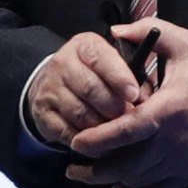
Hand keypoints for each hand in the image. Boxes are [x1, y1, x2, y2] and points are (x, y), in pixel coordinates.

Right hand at [21, 29, 148, 150]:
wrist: (55, 83)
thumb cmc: (95, 73)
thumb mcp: (112, 60)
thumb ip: (132, 70)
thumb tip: (145, 96)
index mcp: (84, 46)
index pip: (100, 58)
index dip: (119, 77)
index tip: (134, 94)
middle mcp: (63, 63)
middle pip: (90, 88)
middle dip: (114, 107)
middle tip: (129, 117)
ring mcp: (50, 88)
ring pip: (80, 113)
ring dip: (102, 126)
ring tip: (117, 130)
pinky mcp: (42, 113)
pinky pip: (67, 132)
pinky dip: (88, 141)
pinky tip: (101, 141)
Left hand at [64, 19, 187, 187]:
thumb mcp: (185, 43)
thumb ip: (148, 32)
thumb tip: (115, 31)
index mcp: (169, 110)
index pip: (125, 132)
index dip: (97, 141)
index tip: (76, 143)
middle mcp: (174, 142)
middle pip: (126, 167)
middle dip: (95, 171)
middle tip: (73, 166)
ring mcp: (183, 161)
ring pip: (139, 184)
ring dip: (112, 182)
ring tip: (91, 175)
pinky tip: (123, 186)